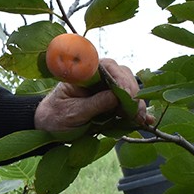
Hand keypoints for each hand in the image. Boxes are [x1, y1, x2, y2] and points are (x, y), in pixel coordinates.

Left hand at [34, 58, 153, 130]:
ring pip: (129, 90)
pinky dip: (136, 112)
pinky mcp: (110, 104)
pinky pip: (127, 105)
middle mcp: (98, 78)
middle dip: (132, 93)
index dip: (120, 78)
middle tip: (134, 111)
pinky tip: (146, 120)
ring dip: (136, 104)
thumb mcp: (72, 112)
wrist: (47, 127)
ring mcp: (105, 90)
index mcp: (85, 73)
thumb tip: (116, 97)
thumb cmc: (54, 116)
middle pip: (123, 76)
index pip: (108, 67)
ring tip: (141, 118)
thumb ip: (93, 104)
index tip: (126, 94)